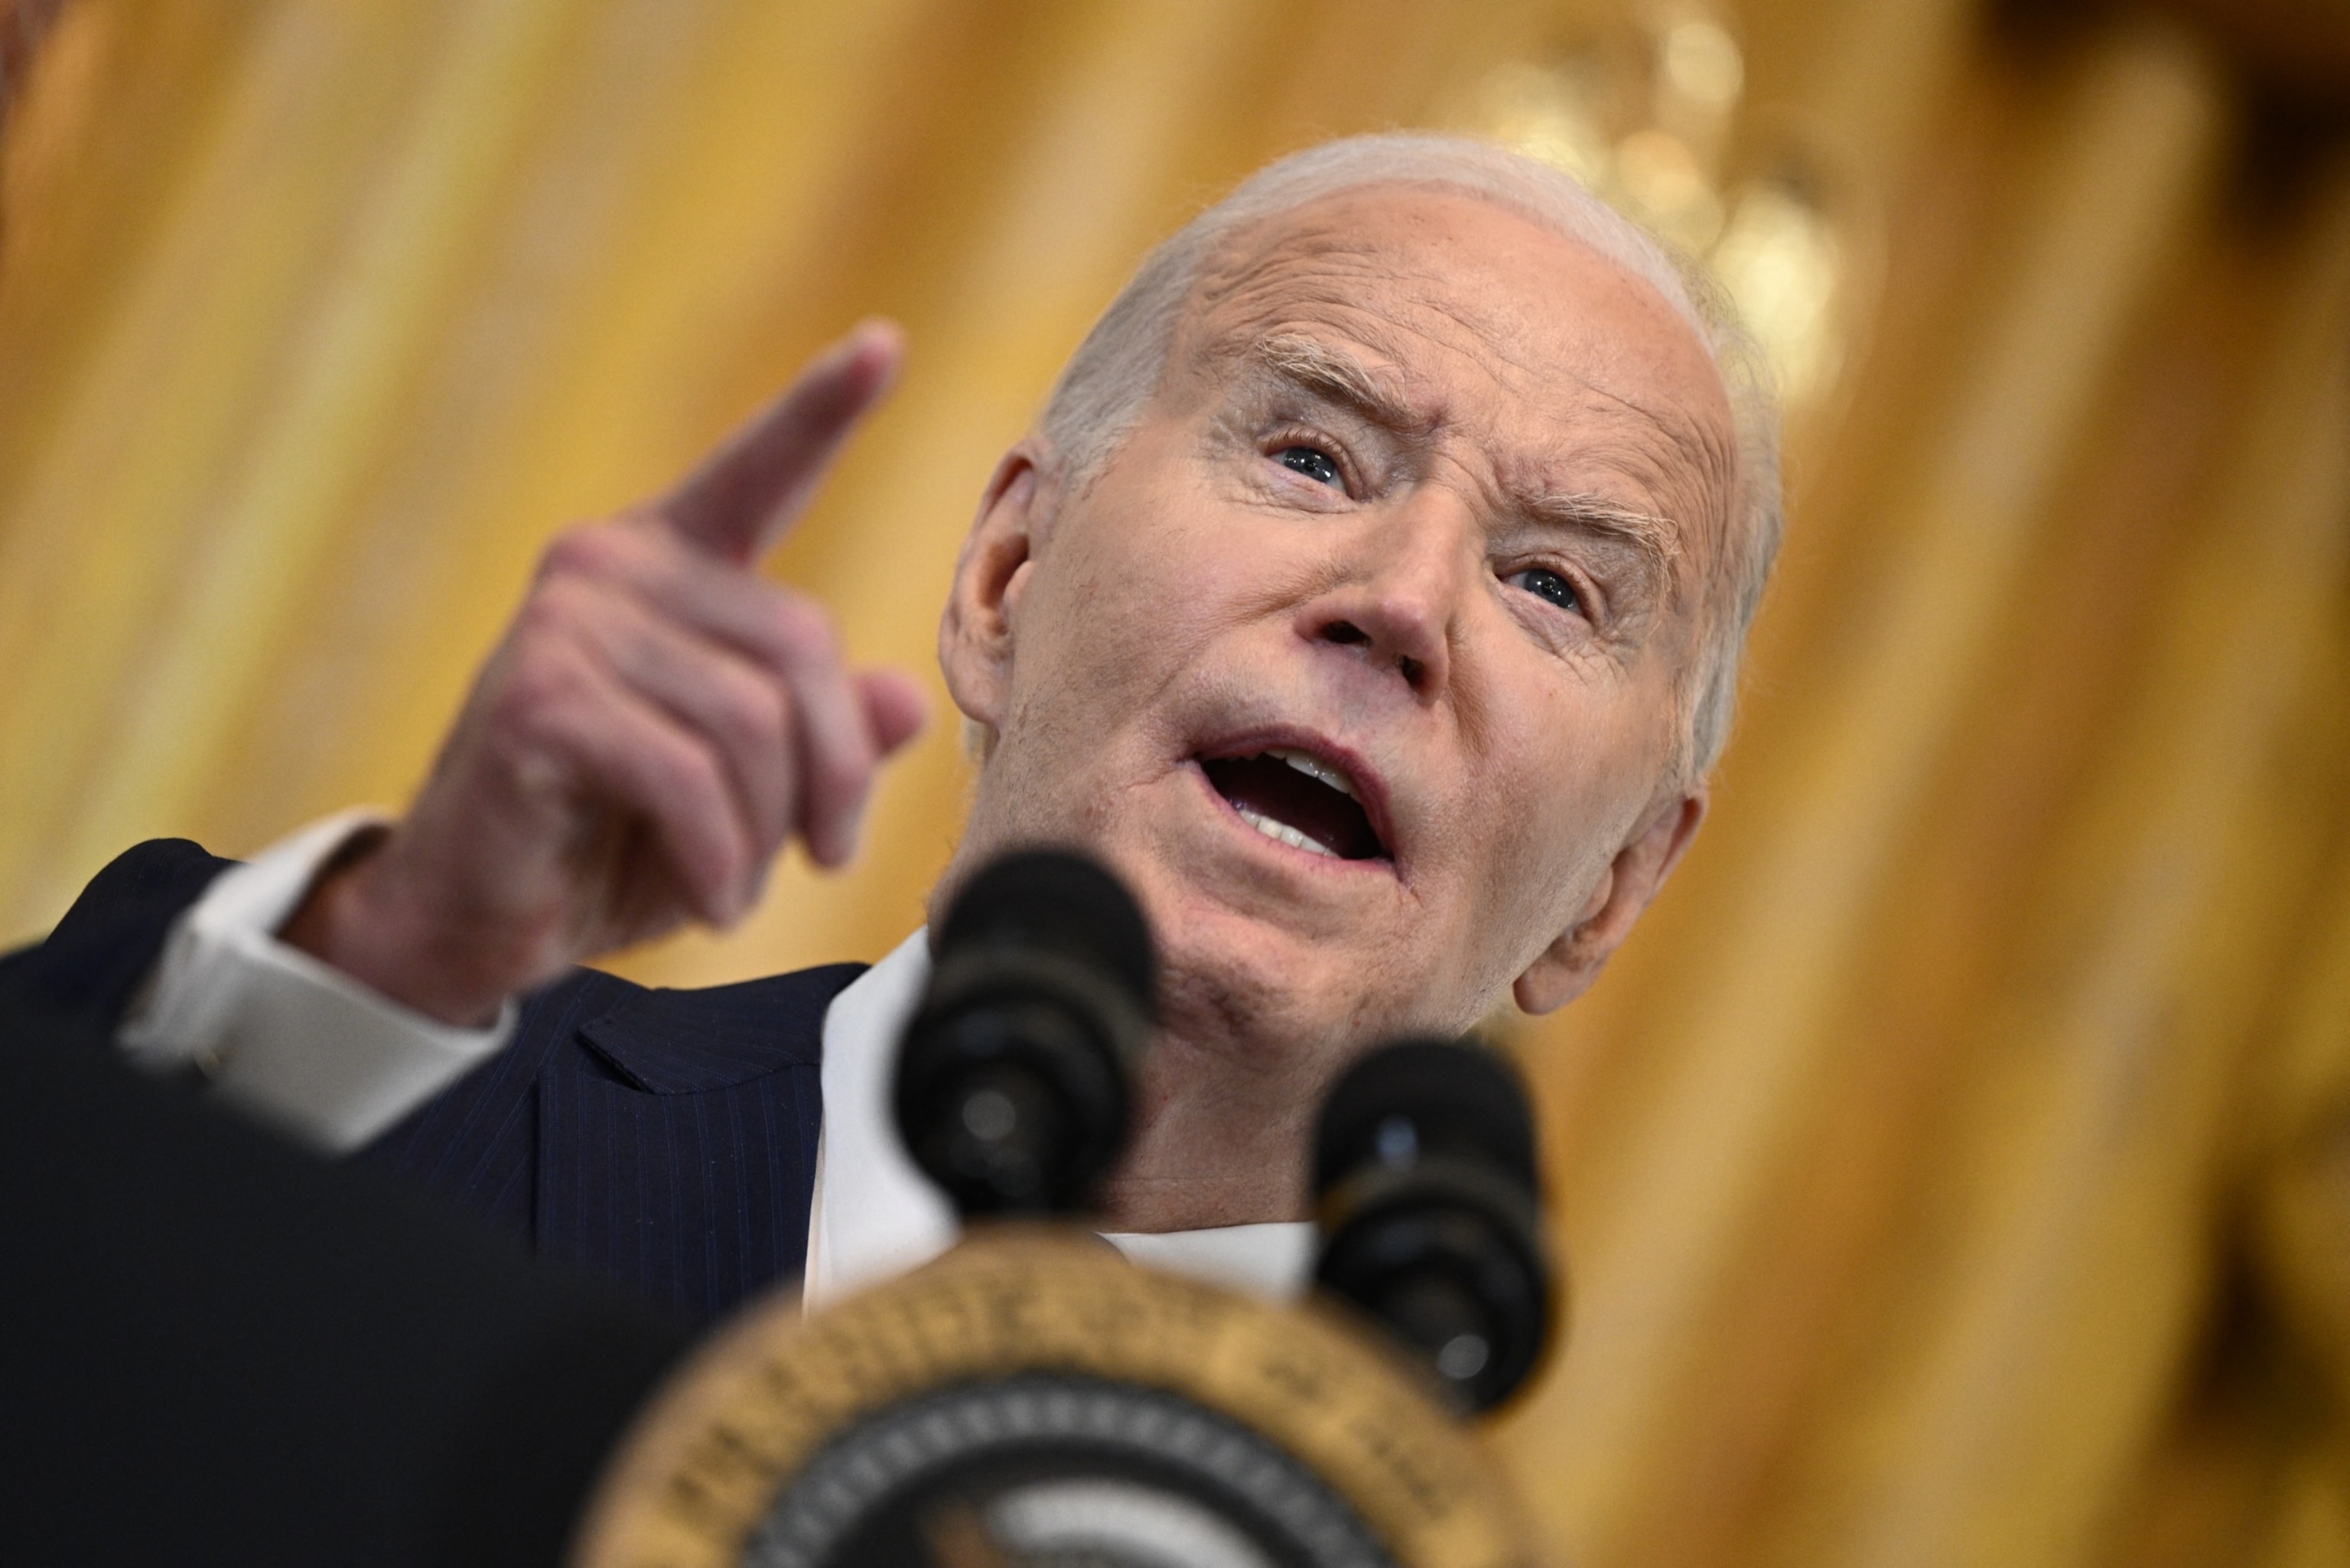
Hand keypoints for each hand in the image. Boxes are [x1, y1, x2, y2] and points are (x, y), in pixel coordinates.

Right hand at [282, 323, 927, 1024]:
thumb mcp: (745, 795)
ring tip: (740, 887)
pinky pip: (689, 775)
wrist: (476, 920)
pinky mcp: (540, 698)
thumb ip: (821, 736)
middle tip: (824, 857)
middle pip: (804, 647)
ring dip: (768, 833)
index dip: (822, 409)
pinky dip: (720, 857)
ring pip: (753, 723)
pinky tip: (711, 899)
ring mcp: (568, 621)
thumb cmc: (612, 843)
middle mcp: (612, 565)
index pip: (758, 473)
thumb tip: (905, 700)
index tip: (884, 344)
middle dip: (835, 774)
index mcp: (669, 565)